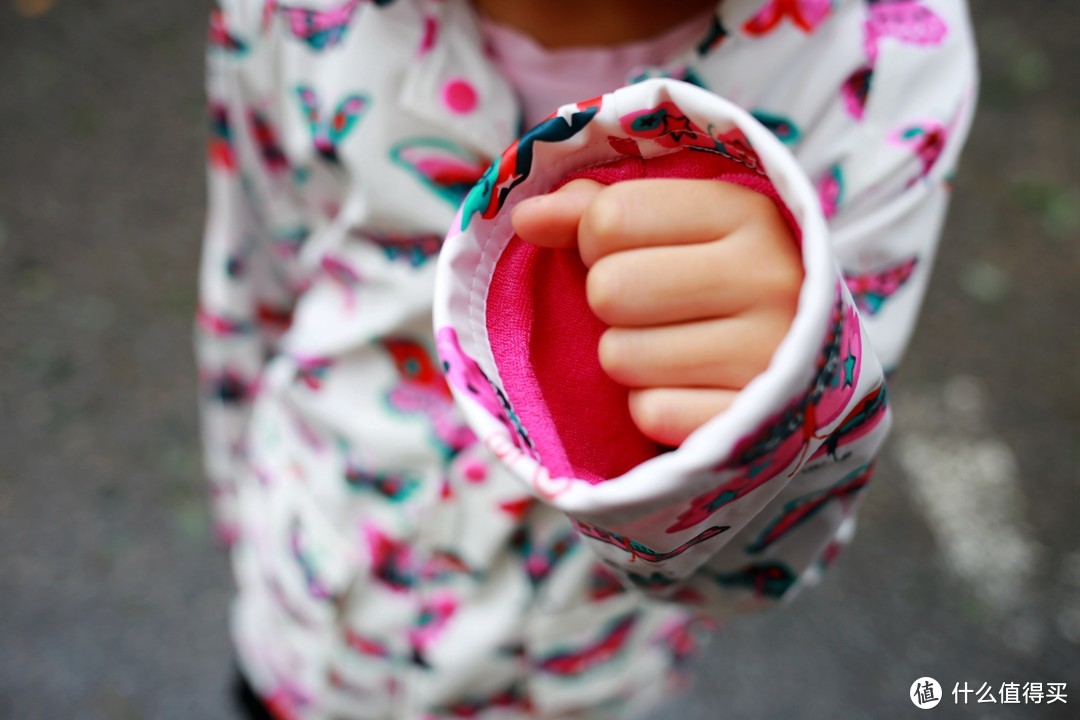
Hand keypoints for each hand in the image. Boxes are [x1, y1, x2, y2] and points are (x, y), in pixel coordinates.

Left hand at [511, 178, 802, 445]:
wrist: (804, 365)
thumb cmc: (719, 281)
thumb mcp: (674, 228)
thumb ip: (595, 209)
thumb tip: (525, 218)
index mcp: (747, 213)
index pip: (610, 217)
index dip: (594, 240)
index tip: (628, 252)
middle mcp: (768, 277)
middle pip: (609, 288)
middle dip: (610, 302)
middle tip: (651, 308)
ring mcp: (768, 354)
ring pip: (620, 355)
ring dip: (628, 357)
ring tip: (673, 349)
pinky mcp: (752, 419)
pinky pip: (648, 411)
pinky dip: (652, 406)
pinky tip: (690, 390)